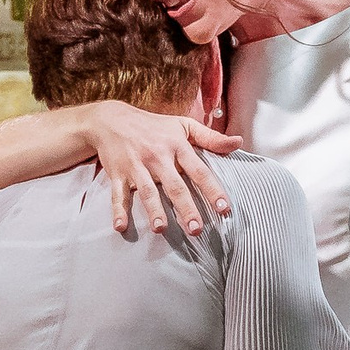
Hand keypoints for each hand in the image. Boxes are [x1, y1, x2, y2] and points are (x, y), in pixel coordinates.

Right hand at [79, 103, 242, 236]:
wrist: (111, 119)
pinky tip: (120, 227)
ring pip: (147, 192)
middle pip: (174, 186)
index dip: (213, 190)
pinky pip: (118, 194)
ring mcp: (136, 166)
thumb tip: (238, 142)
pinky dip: (118, 210)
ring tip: (161, 229)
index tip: (224, 208)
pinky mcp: (118, 174)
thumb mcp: (183, 126)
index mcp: (177, 146)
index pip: (199, 171)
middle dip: (186, 208)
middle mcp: (158, 157)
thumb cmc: (154, 126)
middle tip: (196, 229)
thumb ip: (211, 137)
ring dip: (154, 211)